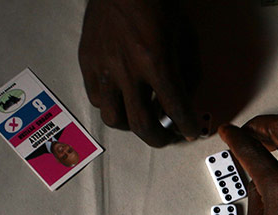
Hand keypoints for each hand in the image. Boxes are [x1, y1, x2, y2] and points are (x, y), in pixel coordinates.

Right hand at [78, 0, 200, 145]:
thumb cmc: (158, 7)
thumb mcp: (186, 39)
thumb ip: (189, 74)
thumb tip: (186, 102)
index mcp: (157, 61)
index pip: (175, 109)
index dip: (187, 127)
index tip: (190, 132)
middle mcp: (128, 69)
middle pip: (141, 124)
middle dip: (159, 138)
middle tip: (168, 137)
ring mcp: (104, 67)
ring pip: (114, 118)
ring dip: (132, 126)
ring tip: (143, 119)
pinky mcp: (87, 62)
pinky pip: (96, 99)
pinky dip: (112, 106)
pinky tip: (123, 99)